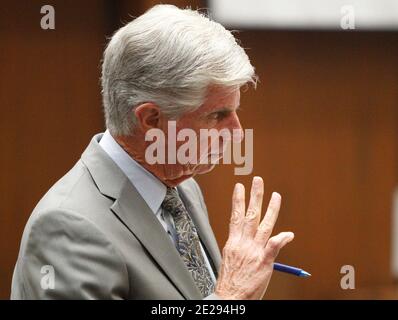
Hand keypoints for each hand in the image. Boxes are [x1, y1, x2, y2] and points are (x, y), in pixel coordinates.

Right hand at [214, 176, 293, 299]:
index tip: (239, 187)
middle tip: (257, 181)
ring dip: (271, 209)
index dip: (238, 200)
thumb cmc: (230, 281)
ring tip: (275, 195)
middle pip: (250, 215)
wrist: (229, 297)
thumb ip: (239, 246)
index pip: (235, 216)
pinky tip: (289, 233)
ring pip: (264, 225)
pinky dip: (281, 239)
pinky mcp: (264, 262)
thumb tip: (245, 240)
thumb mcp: (230, 259)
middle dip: (254, 196)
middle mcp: (243, 243)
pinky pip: (274, 247)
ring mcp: (254, 251)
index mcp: (233, 242)